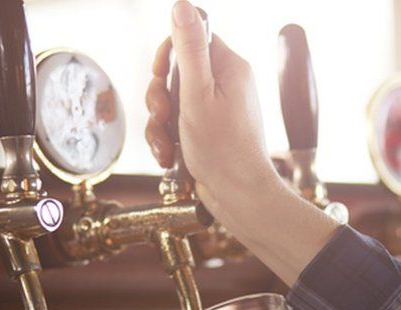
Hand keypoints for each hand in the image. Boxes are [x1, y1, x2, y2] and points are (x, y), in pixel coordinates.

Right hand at [145, 1, 339, 286]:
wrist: (241, 199)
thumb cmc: (224, 151)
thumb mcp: (197, 95)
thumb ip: (189, 49)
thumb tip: (183, 5)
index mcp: (231, 68)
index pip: (191, 38)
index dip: (168, 56)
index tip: (159, 76)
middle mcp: (228, 85)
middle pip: (177, 71)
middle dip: (159, 96)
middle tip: (161, 116)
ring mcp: (219, 110)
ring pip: (173, 102)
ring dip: (160, 125)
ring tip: (165, 146)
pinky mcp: (210, 133)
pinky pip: (179, 125)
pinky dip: (169, 140)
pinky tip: (170, 158)